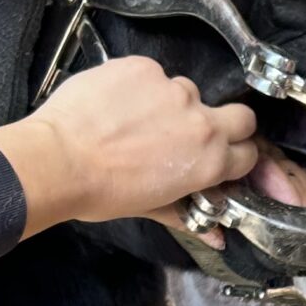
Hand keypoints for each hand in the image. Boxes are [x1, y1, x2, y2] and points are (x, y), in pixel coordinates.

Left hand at [0, 57, 258, 236]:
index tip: (219, 157)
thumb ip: (189, 216)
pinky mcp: (144, 68)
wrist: (57, 160)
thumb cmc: (102, 191)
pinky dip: (140, 87)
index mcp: (209, 162)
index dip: (235, 155)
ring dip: (173, 105)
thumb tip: (216, 238)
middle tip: (193, 133)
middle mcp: (201, 121)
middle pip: (242, 115)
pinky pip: (153, 75)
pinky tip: (116, 104)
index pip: (249, 152)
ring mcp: (173, 89)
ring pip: (189, 92)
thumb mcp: (150, 207)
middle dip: (228, 124)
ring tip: (137, 120)